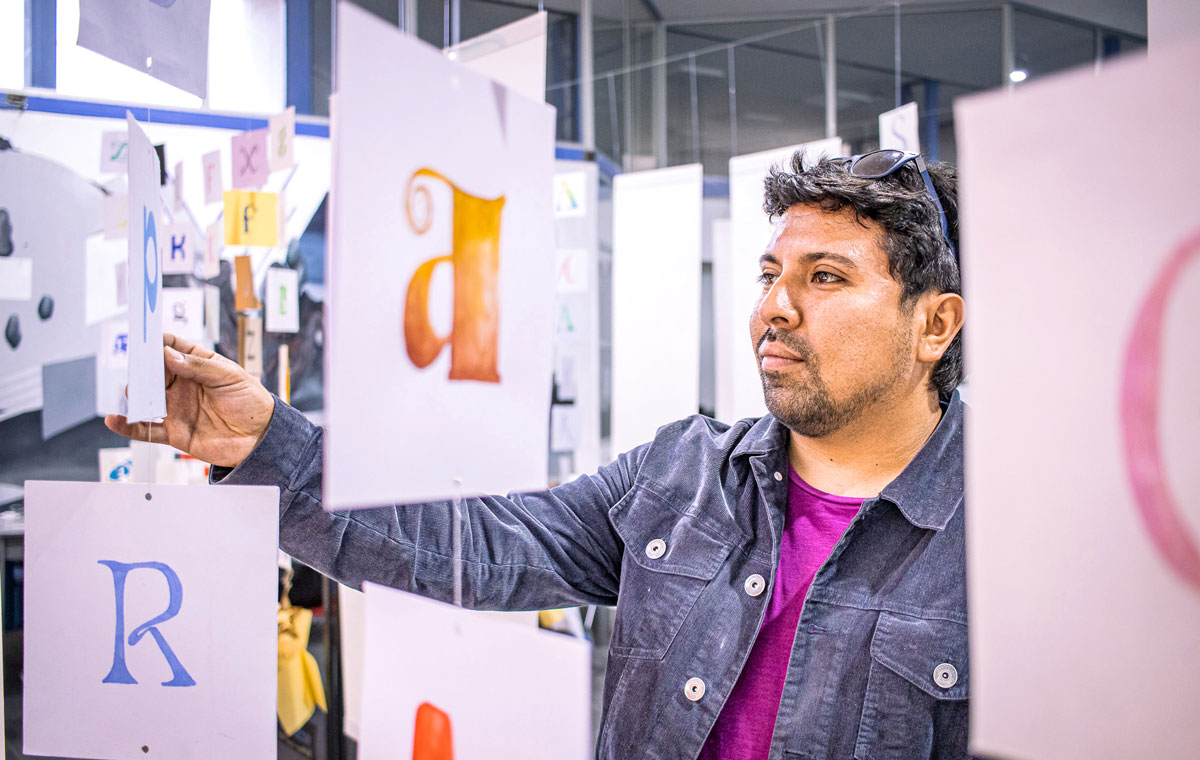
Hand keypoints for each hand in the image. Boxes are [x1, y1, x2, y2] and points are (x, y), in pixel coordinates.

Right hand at [104, 334, 275, 467]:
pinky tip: (115, 420)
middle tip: (137, 368)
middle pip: (153, 372)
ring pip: (146, 398)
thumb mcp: (230, 377)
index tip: (142, 337)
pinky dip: (128, 426)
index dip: (156, 342)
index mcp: (198, 366)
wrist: (261, 440)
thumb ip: (199, 367)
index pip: (171, 348)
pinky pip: (145, 429)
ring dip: (135, 395)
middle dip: (142, 368)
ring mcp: (176, 408)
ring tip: (133, 392)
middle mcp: (183, 385)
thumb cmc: (252, 403)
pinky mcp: (174, 432)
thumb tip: (168, 354)